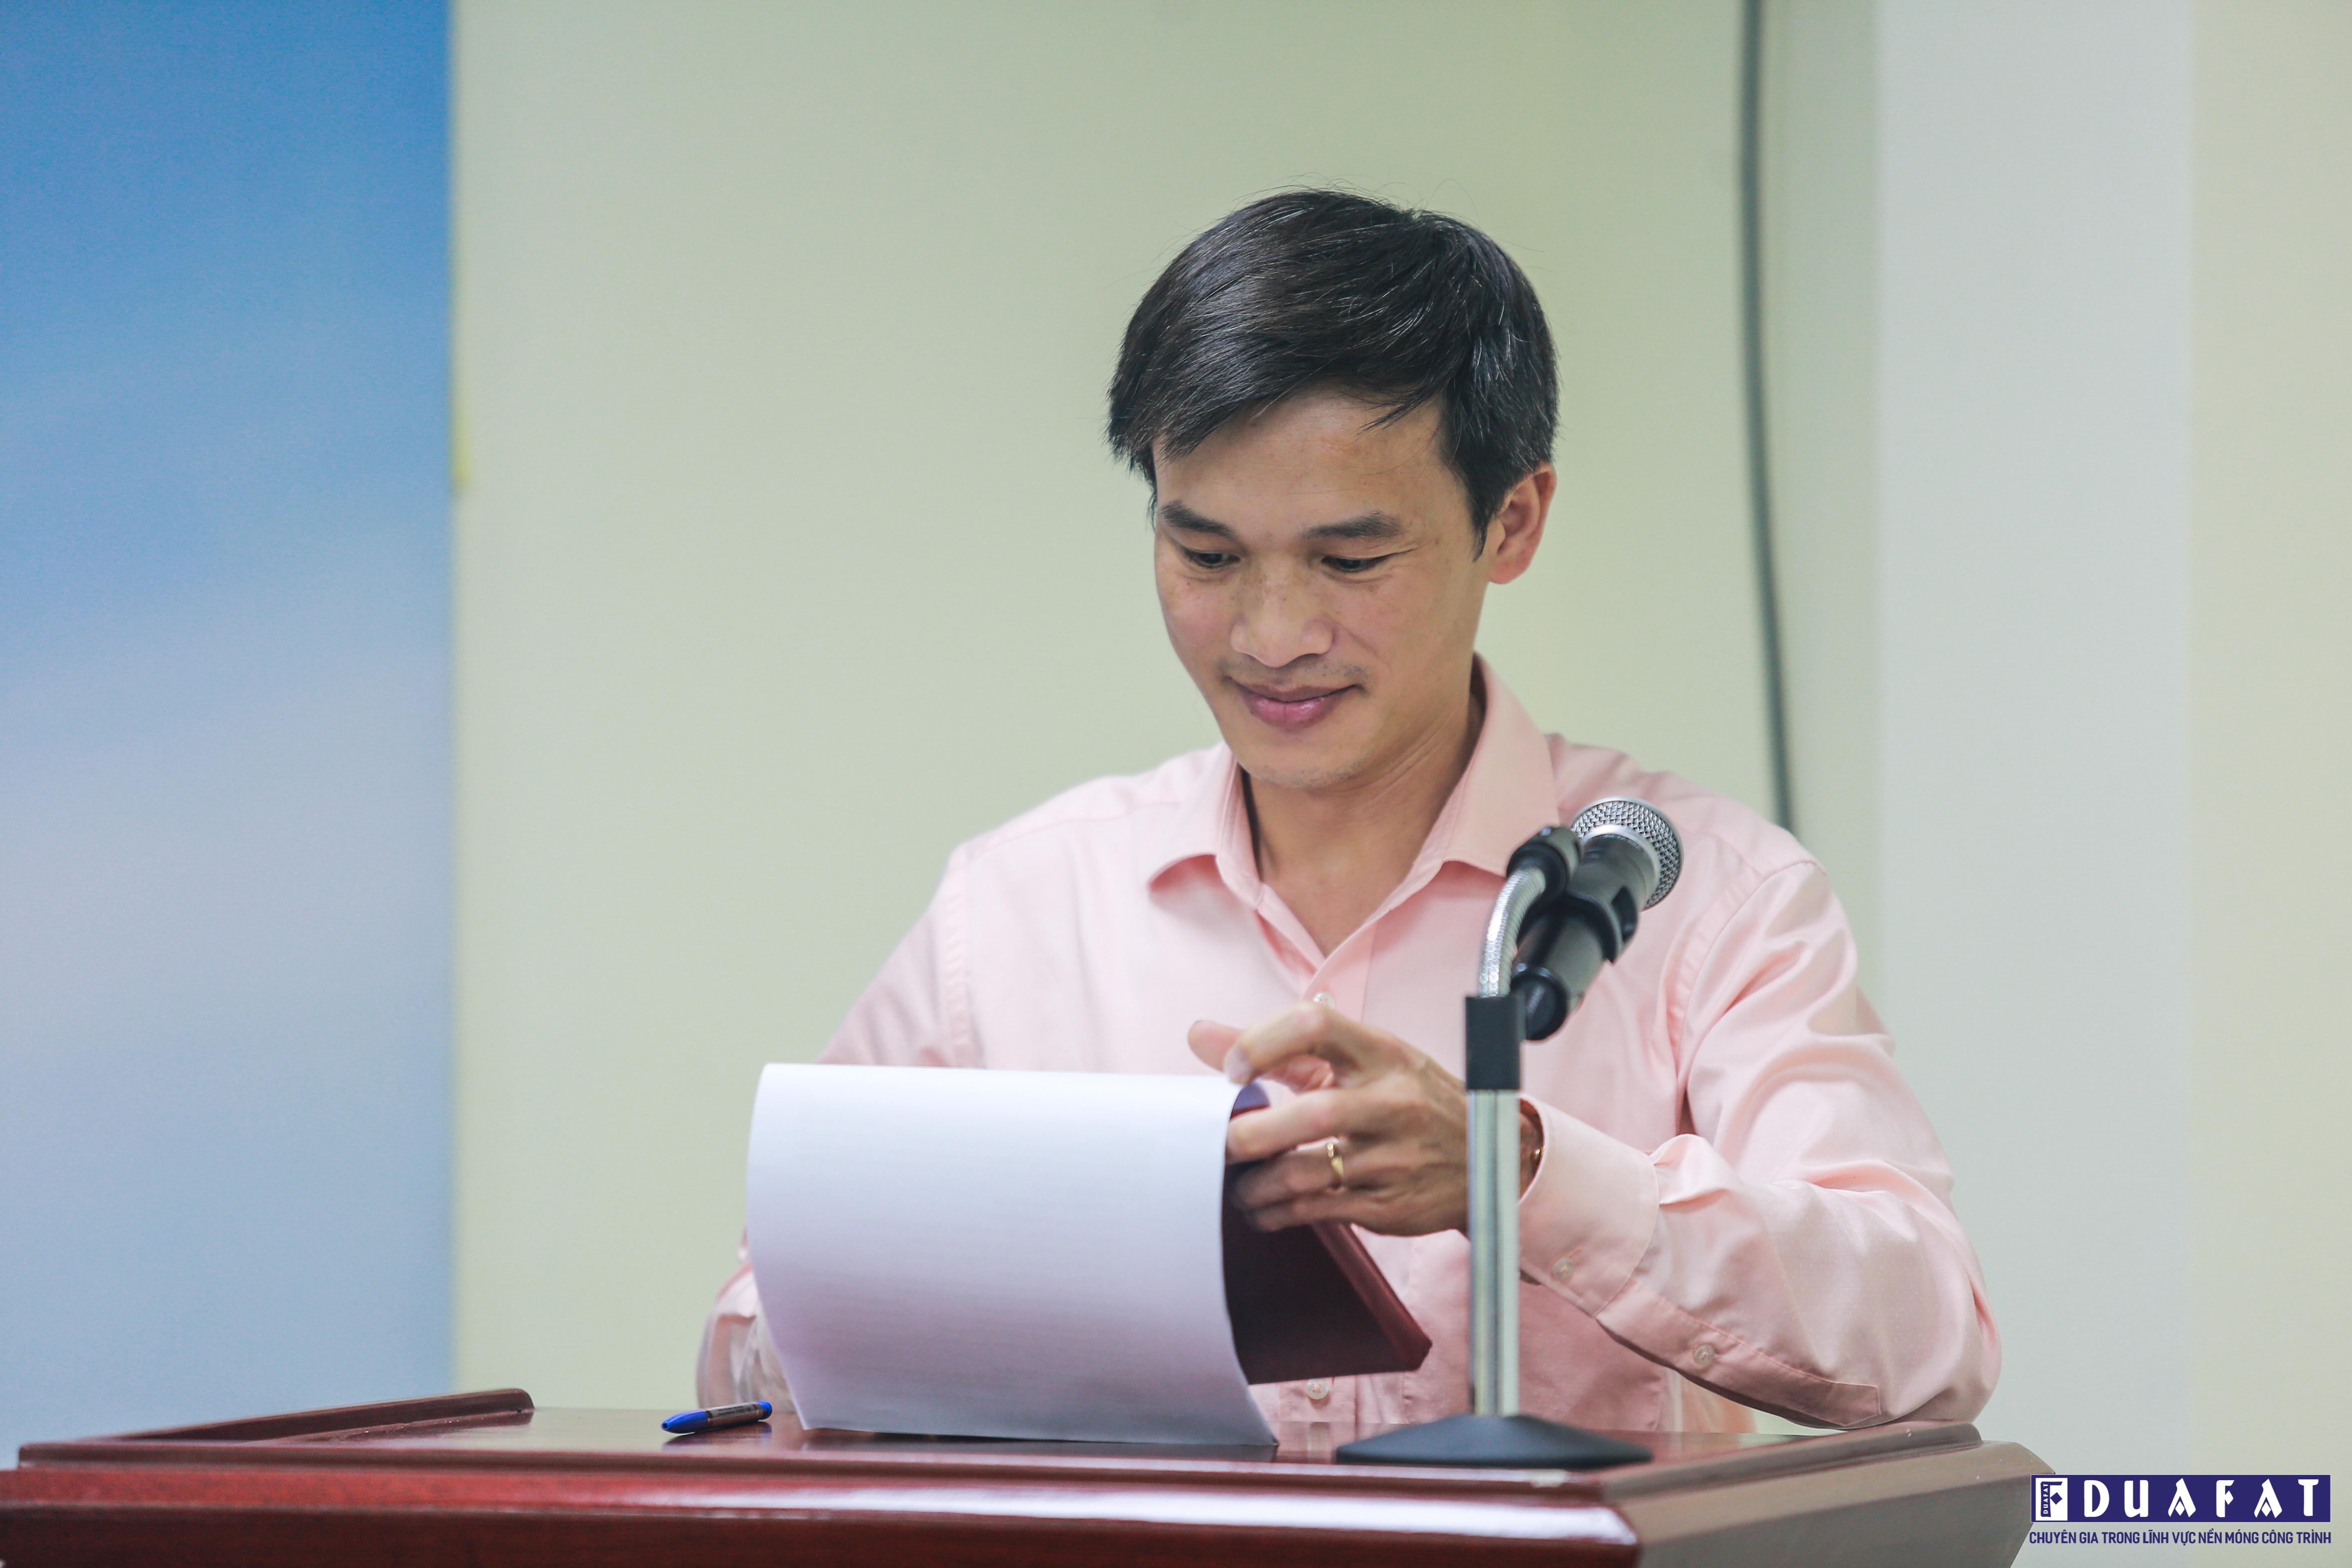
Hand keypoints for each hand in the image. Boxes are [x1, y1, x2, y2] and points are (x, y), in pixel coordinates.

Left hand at [1188, 1002, 1471, 1236]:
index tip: (1232, 1069)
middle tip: (1220, 1142)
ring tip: (1237, 1183)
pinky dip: (1276, 1213)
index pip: (1316, 1024)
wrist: (1491, 1162)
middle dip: (1249, 1135)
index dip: (1262, 1041)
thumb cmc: (1410, 1101)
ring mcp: (1392, 1158)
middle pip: (1309, 1114)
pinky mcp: (1388, 1206)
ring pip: (1304, 1173)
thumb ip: (1279, 1049)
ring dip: (1254, 1184)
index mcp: (1382, 1054)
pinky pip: (1316, 1211)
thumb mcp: (1360, 1061)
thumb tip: (1198, 1035)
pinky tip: (1263, 1208)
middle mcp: (1391, 1102)